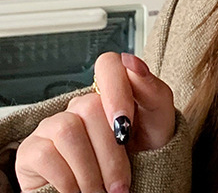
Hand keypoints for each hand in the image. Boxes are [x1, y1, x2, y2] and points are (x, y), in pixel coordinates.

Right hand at [15, 52, 174, 192]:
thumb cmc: (143, 157)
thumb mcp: (158, 126)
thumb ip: (153, 91)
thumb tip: (132, 63)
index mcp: (113, 93)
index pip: (108, 64)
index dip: (117, 90)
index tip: (126, 126)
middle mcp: (80, 105)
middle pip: (91, 106)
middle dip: (110, 153)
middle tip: (120, 184)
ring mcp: (54, 124)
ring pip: (68, 129)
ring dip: (90, 171)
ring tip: (100, 192)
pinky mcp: (33, 149)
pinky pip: (46, 154)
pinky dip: (68, 181)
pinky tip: (77, 191)